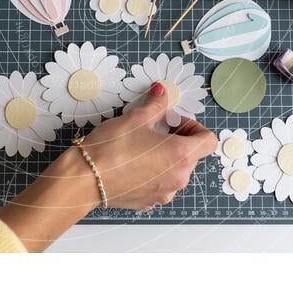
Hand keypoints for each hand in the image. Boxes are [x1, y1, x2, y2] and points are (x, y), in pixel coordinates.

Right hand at [0, 82, 216, 250]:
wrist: (84, 179)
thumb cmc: (111, 147)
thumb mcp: (135, 118)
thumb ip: (156, 104)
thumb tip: (162, 91)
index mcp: (182, 155)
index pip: (208, 141)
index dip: (194, 127)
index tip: (173, 122)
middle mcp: (179, 177)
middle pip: (191, 155)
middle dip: (177, 139)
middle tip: (153, 130)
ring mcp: (165, 193)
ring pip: (176, 170)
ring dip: (165, 157)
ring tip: (140, 147)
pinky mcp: (149, 202)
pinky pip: (160, 184)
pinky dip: (153, 173)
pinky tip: (132, 164)